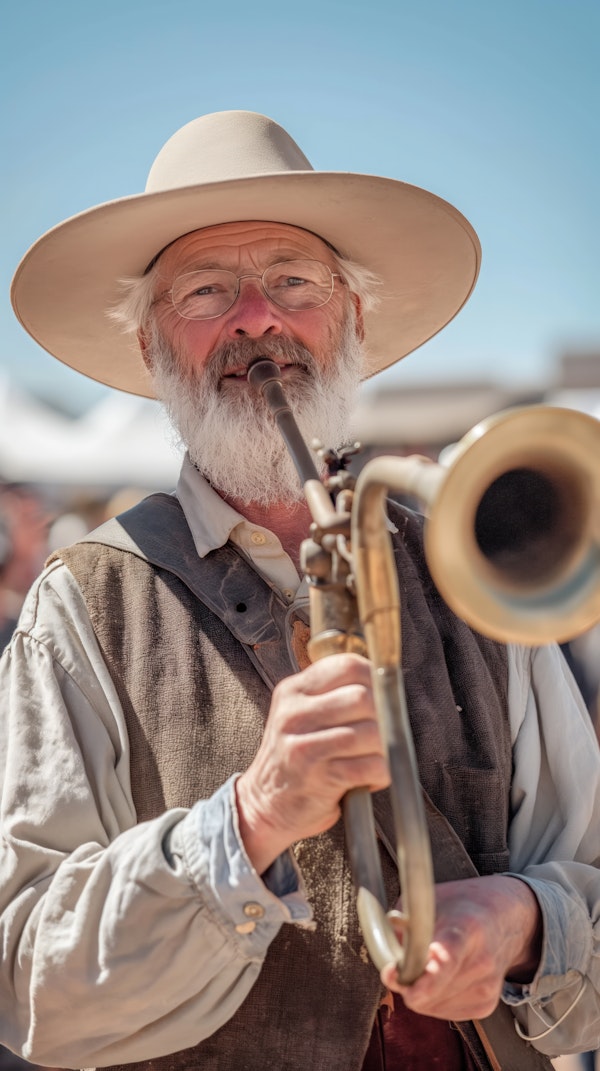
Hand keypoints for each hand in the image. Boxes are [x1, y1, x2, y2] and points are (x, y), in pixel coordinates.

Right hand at [235, 653, 389, 873]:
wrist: (264, 804)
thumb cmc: (294, 758)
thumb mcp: (300, 715)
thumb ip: (333, 695)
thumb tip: (386, 685)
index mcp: (293, 691)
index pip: (347, 666)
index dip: (375, 678)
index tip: (381, 696)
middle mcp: (294, 714)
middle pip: (363, 698)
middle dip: (383, 717)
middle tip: (380, 733)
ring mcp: (304, 746)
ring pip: (371, 733)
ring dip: (383, 749)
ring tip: (372, 757)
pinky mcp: (318, 778)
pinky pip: (371, 767)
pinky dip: (380, 774)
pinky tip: (368, 778)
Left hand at [381, 875, 542, 1019]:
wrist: (506, 917)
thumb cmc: (463, 905)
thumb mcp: (429, 898)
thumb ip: (403, 924)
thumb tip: (387, 953)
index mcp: (467, 929)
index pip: (446, 960)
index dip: (420, 976)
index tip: (395, 977)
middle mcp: (481, 962)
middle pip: (429, 991)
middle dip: (407, 979)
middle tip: (404, 959)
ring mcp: (487, 987)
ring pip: (430, 1006)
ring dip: (419, 990)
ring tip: (430, 961)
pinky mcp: (486, 1005)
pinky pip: (442, 1011)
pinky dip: (432, 997)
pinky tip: (441, 975)